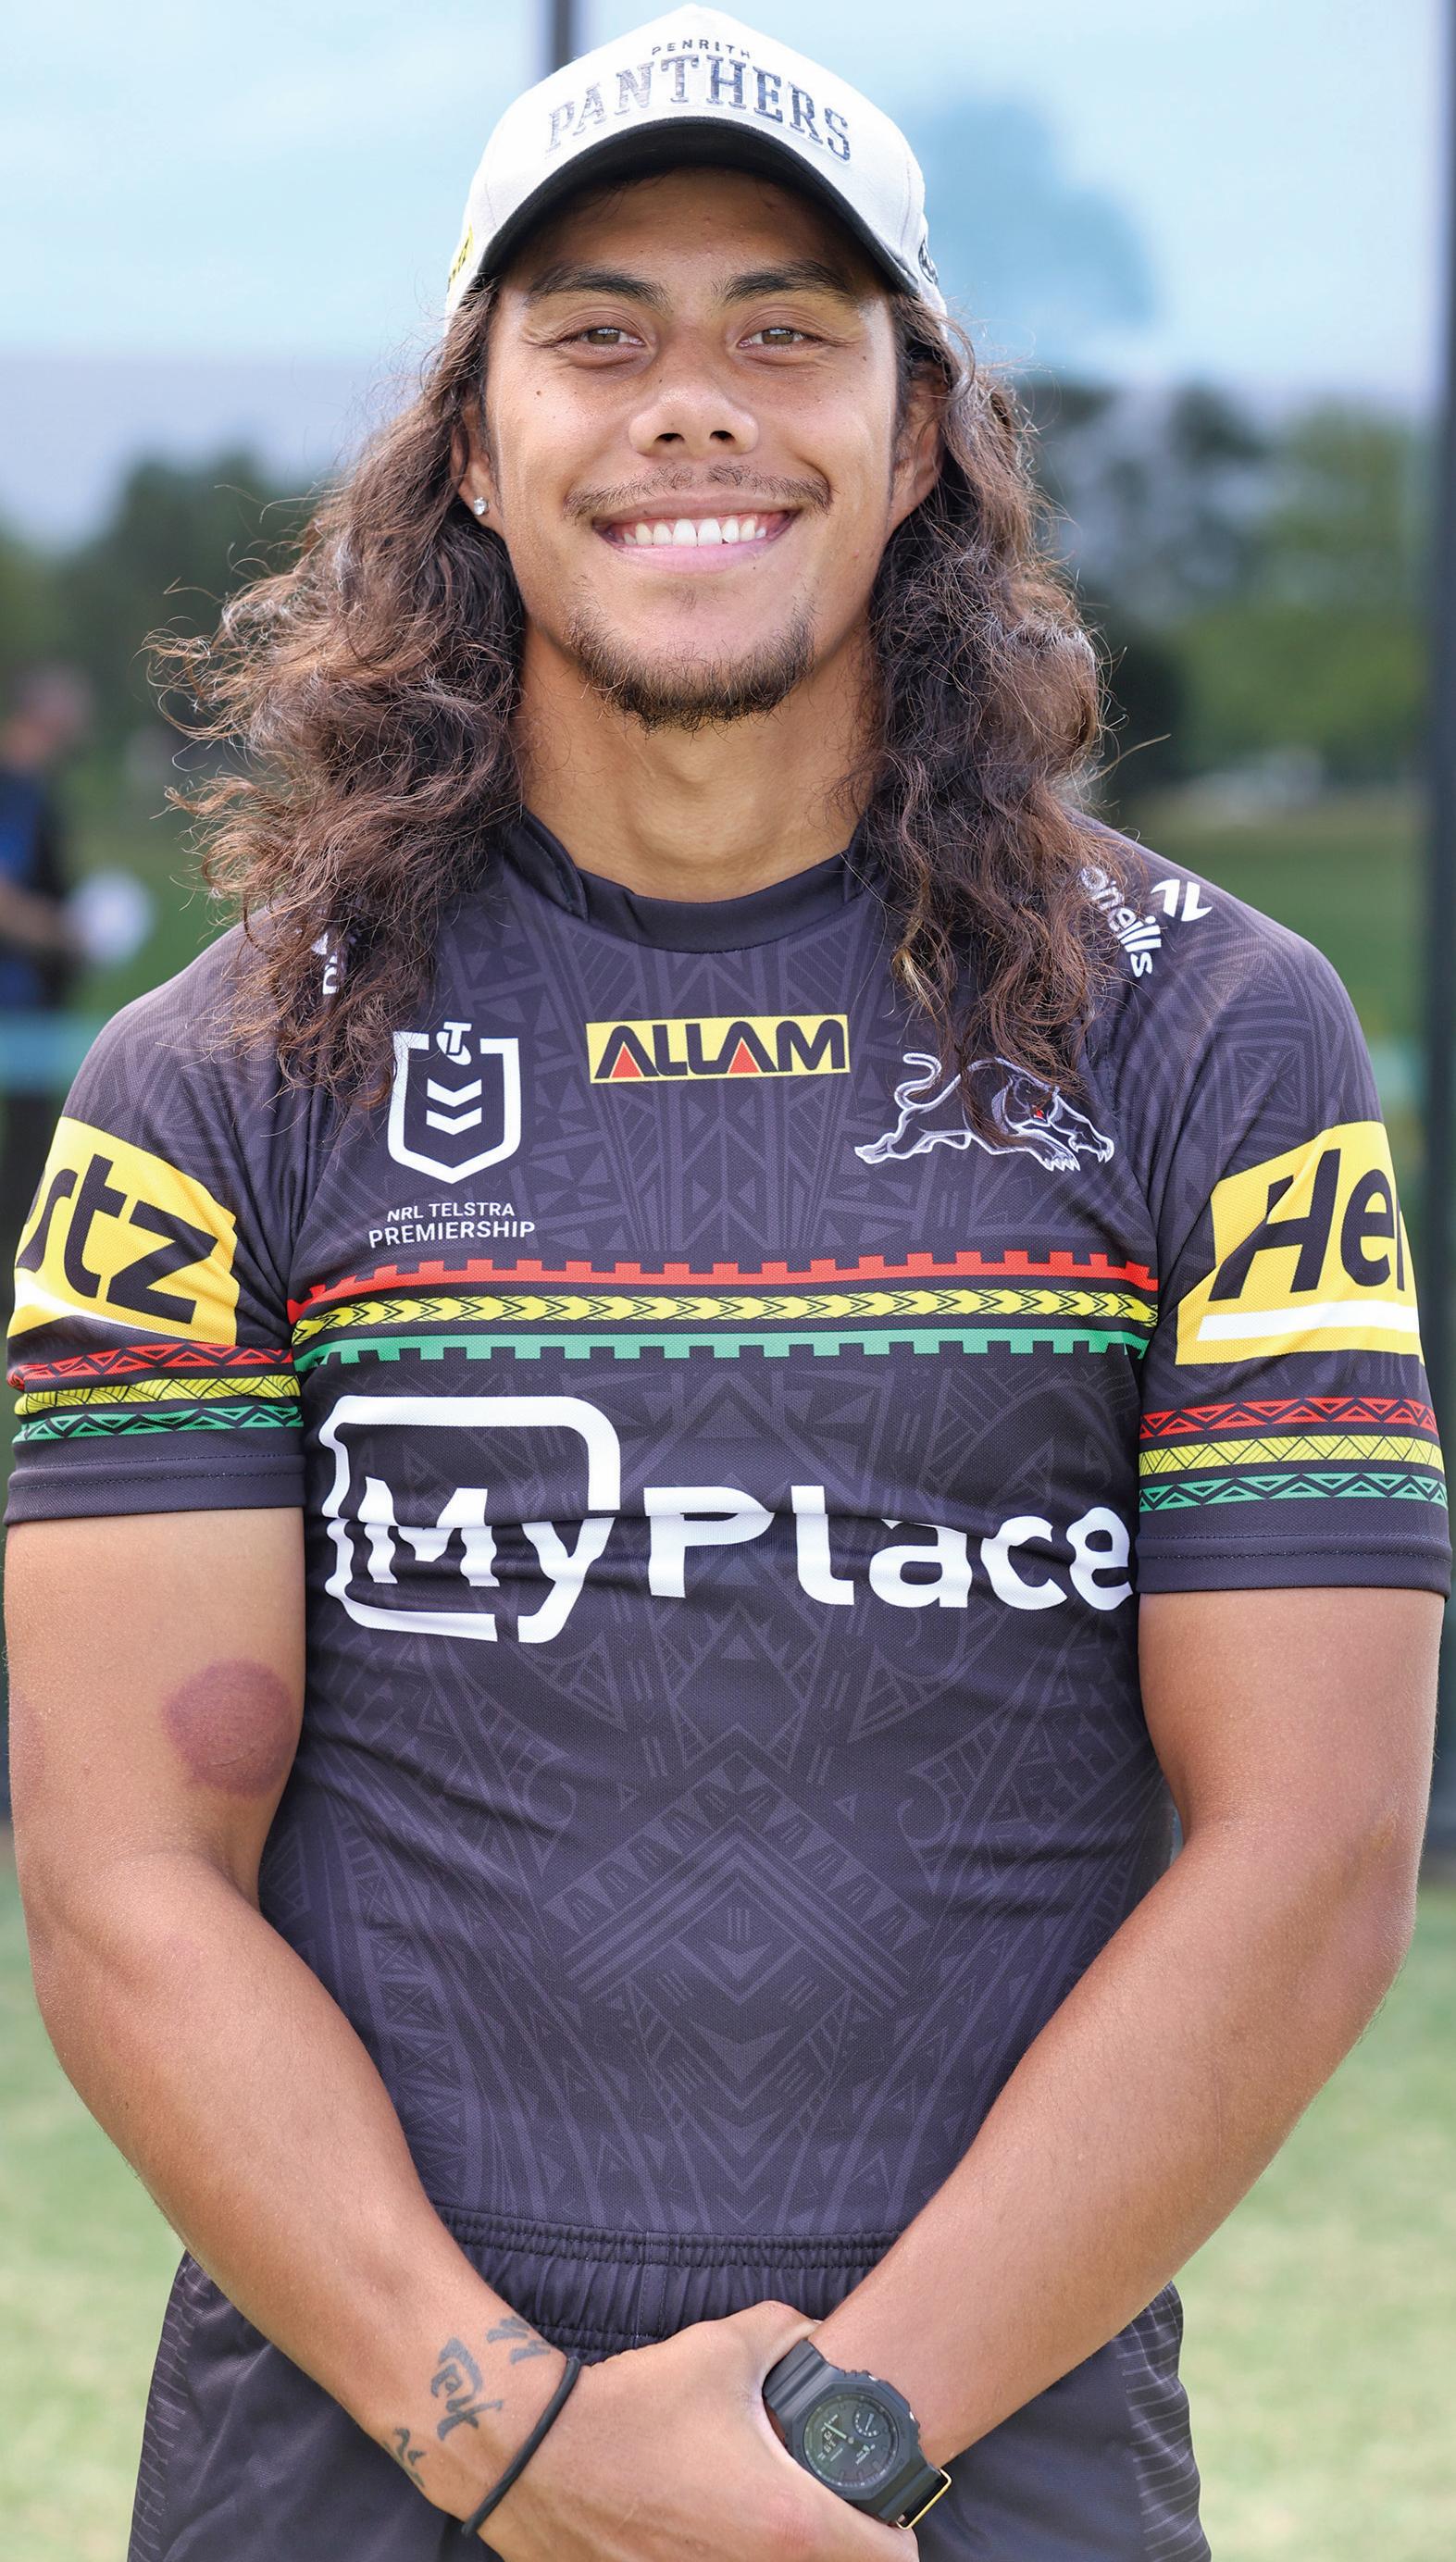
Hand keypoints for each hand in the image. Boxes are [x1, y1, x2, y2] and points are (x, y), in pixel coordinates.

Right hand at [479, 2298, 918, 2560]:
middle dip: (837, 2548)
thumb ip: (789, 2334)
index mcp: (788, 2525)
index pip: (890, 2561)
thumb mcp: (724, 2345)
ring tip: (759, 2519)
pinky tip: (703, 2532)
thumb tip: (820, 2337)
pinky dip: (725, 2561)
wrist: (536, 2454)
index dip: (896, 2530)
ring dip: (777, 2556)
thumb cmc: (636, 2402)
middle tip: (824, 2509)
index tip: (882, 2507)